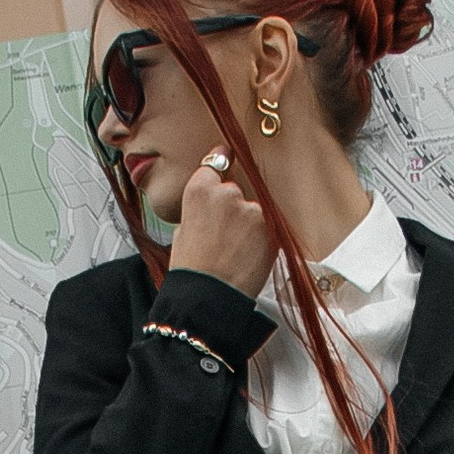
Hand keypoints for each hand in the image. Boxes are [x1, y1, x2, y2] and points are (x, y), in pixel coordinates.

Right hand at [168, 151, 274, 296]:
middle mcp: (228, 193)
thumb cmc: (192, 270)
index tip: (227, 156)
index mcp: (200, 190)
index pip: (215, 165)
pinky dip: (261, 240)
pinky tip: (247, 258)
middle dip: (233, 209)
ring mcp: (253, 210)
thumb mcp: (183, 231)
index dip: (220, 163)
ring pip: (254, 212)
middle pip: (235, 191)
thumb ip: (199, 210)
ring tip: (235, 253)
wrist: (209, 297)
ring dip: (249, 226)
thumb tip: (210, 207)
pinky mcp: (271, 229)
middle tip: (224, 237)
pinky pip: (268, 229)